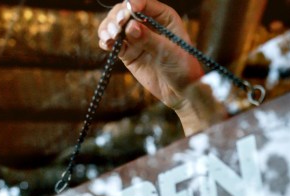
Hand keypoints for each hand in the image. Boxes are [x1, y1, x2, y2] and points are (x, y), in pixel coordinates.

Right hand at [98, 0, 206, 133]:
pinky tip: (107, 45)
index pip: (144, 3)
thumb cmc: (183, 69)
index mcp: (163, 17)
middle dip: (117, 17)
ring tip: (109, 38)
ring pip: (115, 25)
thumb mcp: (169, 52)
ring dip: (108, 28)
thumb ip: (149, 39)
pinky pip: (113, 42)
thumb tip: (130, 26)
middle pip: (124, 11)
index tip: (127, 14)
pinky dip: (106, 42)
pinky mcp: (128, 52)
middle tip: (116, 29)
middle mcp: (148, 23)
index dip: (132, 5)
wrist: (182, 92)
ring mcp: (136, 37)